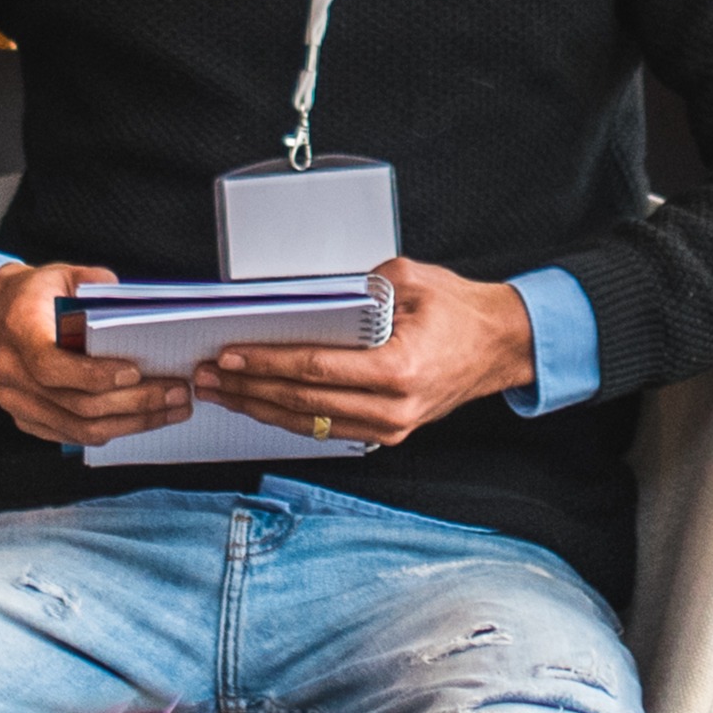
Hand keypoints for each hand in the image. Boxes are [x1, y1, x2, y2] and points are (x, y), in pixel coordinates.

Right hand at [0, 260, 192, 448]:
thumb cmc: (35, 295)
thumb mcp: (63, 275)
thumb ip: (98, 283)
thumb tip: (139, 305)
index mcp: (18, 330)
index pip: (51, 365)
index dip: (94, 375)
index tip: (136, 372)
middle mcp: (11, 372)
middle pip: (76, 403)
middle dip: (134, 402)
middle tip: (177, 394)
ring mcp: (16, 401)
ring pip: (79, 428)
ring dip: (132, 423)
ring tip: (171, 411)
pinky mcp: (26, 419)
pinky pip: (72, 436)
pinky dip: (112, 430)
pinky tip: (144, 419)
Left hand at [194, 259, 541, 449]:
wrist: (504, 347)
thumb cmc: (462, 312)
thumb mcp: (413, 280)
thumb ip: (362, 286)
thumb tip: (312, 294)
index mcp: (398, 370)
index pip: (315, 368)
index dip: (266, 363)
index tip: (229, 356)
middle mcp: (393, 408)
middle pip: (303, 402)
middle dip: (249, 389)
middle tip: (208, 378)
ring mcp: (392, 427)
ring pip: (309, 423)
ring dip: (260, 408)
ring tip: (221, 394)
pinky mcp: (390, 432)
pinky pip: (327, 429)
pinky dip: (289, 417)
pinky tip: (260, 405)